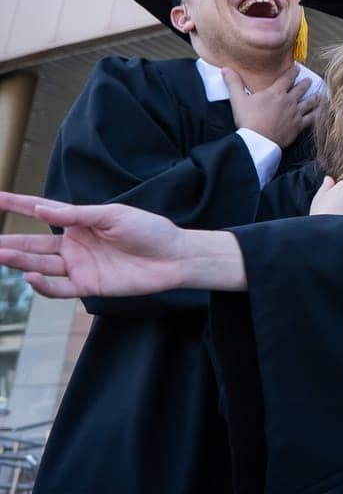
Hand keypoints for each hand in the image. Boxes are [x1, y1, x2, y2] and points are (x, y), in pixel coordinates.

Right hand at [0, 191, 237, 297]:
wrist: (175, 257)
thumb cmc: (149, 230)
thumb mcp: (113, 215)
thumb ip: (77, 215)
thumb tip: (42, 209)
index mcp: (79, 222)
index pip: (41, 211)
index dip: (17, 204)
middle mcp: (74, 245)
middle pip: (33, 243)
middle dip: (8, 240)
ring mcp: (79, 266)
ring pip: (40, 264)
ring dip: (19, 260)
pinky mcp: (88, 285)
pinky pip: (58, 288)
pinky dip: (43, 285)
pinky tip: (30, 276)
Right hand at [226, 67, 318, 148]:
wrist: (258, 139)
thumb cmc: (248, 119)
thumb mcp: (238, 99)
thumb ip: (233, 83)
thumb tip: (224, 68)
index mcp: (275, 92)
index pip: (286, 78)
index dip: (292, 72)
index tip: (298, 67)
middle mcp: (288, 101)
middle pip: (300, 89)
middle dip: (305, 83)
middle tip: (310, 80)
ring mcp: (295, 113)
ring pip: (309, 103)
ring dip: (314, 98)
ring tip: (319, 95)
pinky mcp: (299, 126)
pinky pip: (312, 119)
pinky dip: (318, 115)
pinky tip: (323, 113)